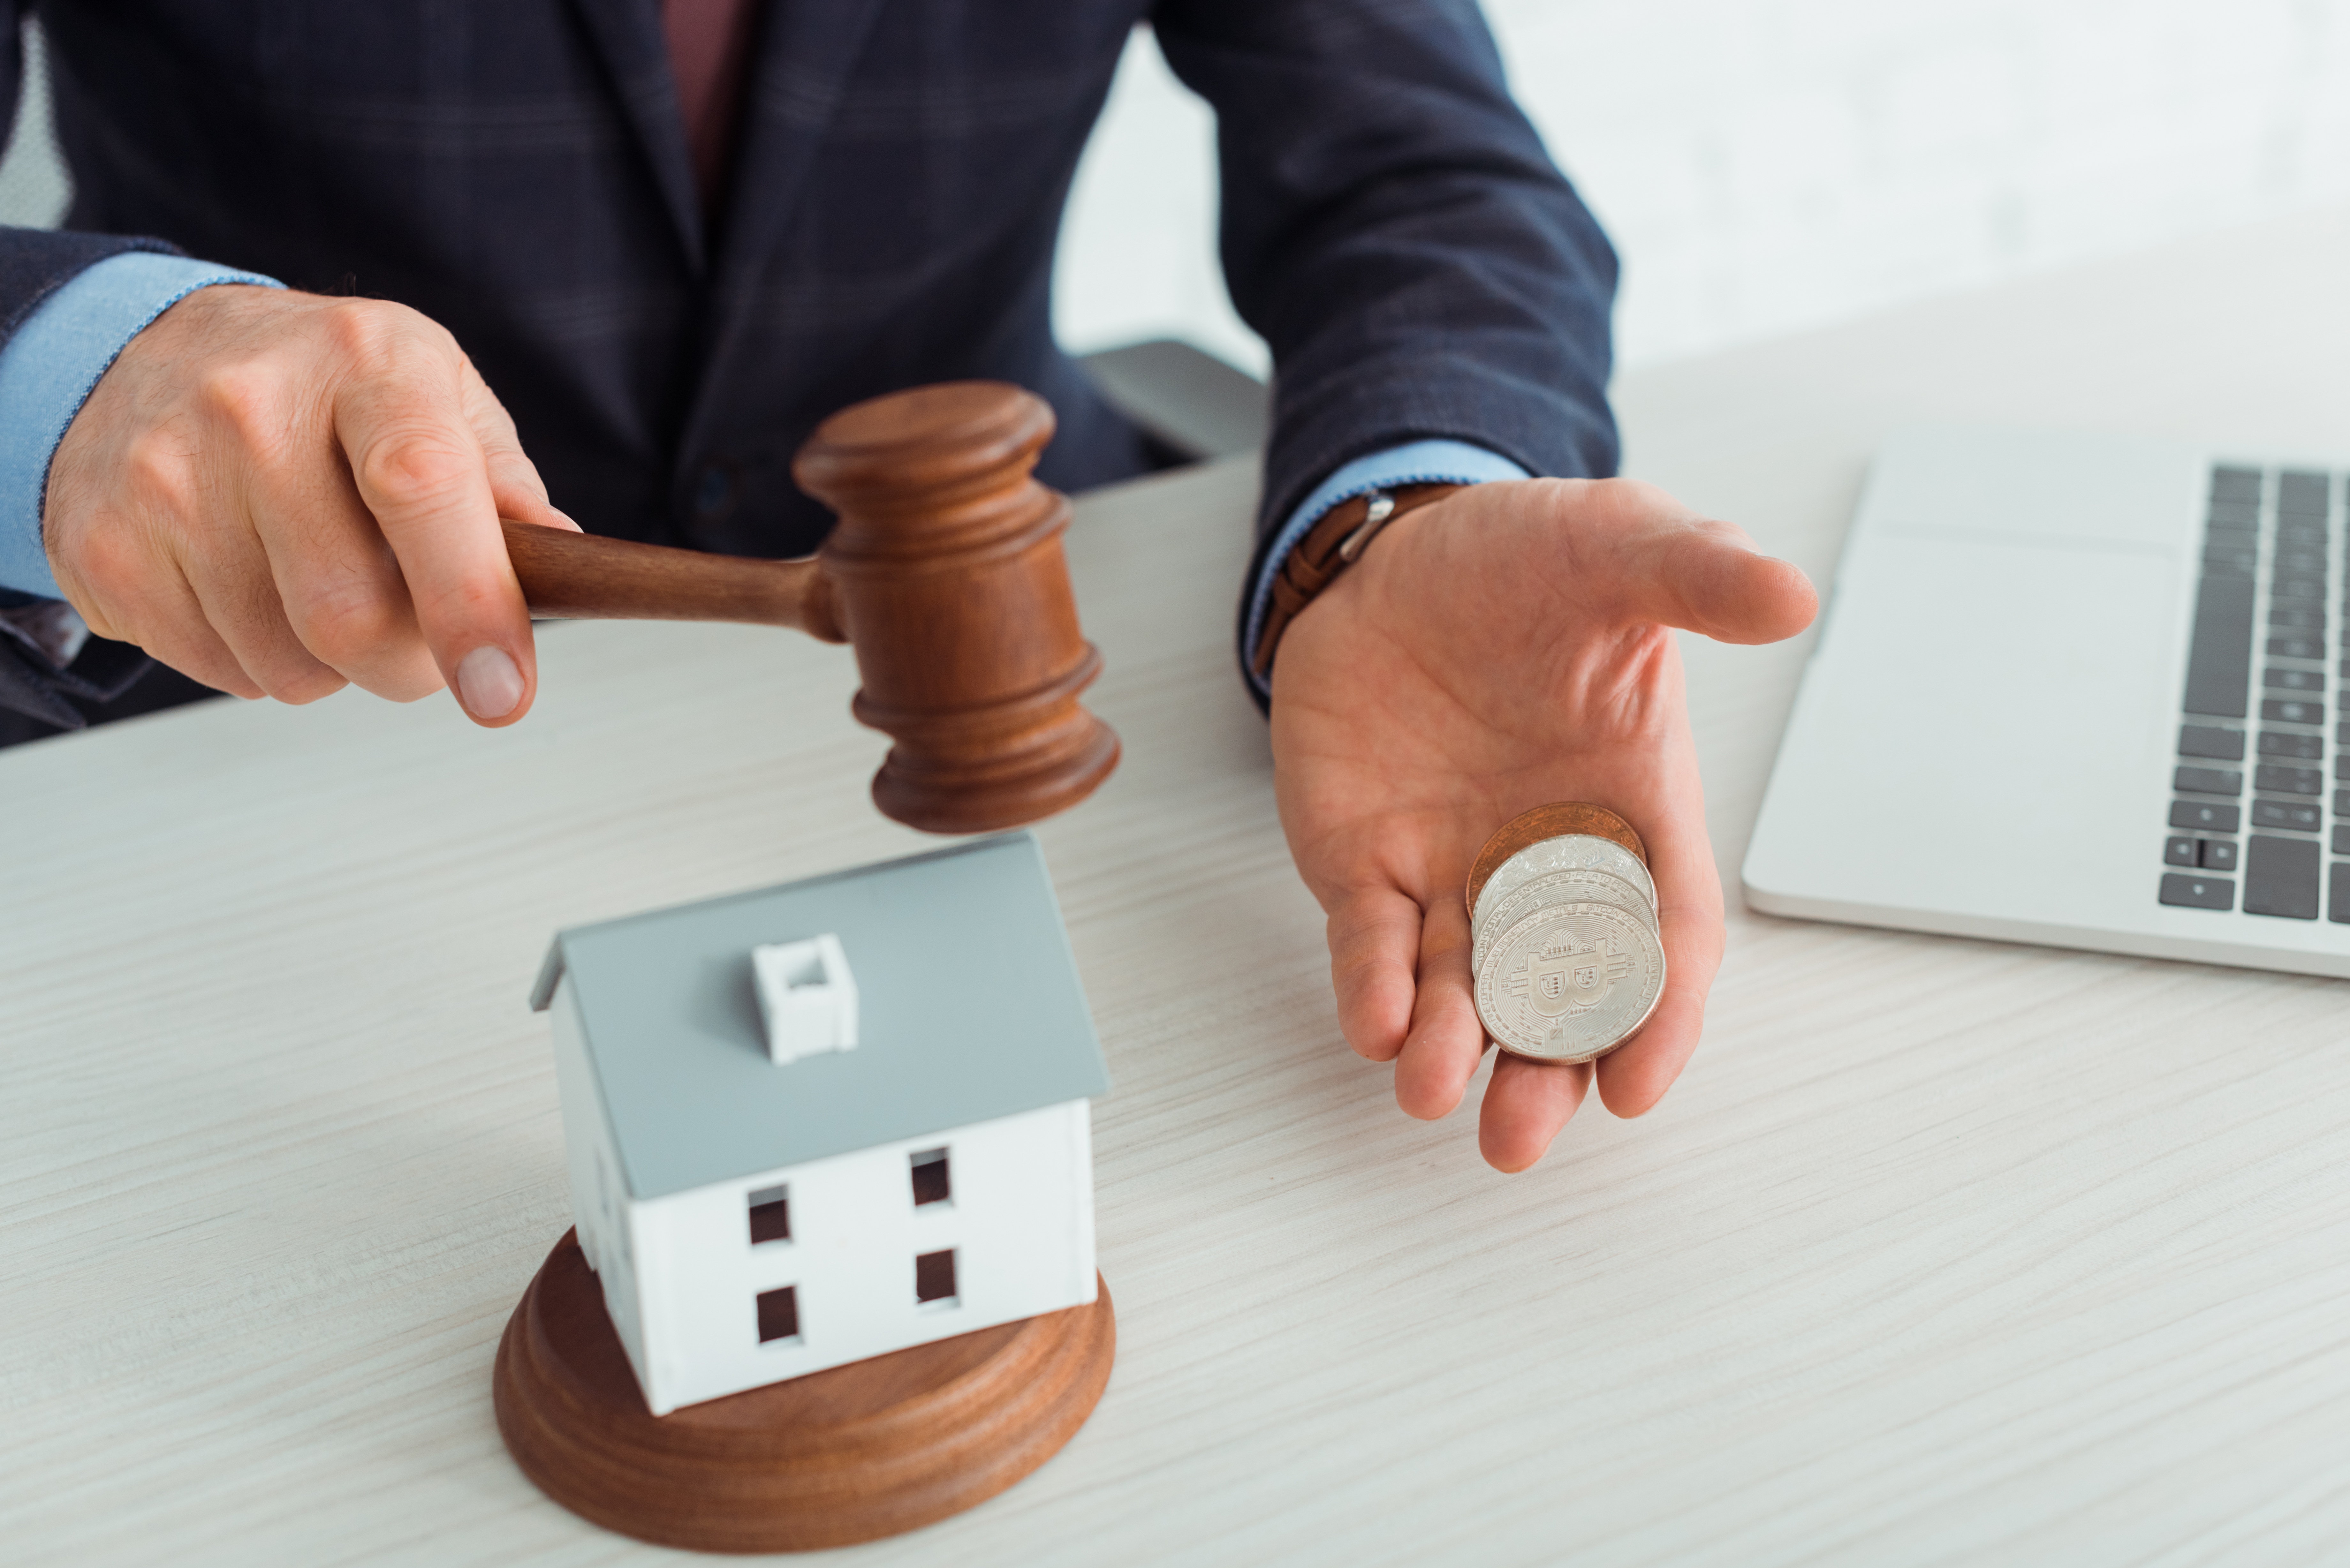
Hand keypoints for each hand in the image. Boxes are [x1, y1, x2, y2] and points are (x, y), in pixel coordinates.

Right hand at [43, 284, 575, 723]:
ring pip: (287, 663)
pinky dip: (256, 657)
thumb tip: (558, 567)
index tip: (502, 691)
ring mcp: (165, 477)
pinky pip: (217, 669)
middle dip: (407, 661)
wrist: (156, 352)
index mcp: (366, 365)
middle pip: (352, 612)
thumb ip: (504, 486)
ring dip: (329, 661)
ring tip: (315, 579)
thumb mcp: (436, 396)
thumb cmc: (323, 388)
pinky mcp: (104, 545)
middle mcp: (251, 408)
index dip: (470, 605)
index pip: (422, 487)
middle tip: (415, 633)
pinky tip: (249, 583)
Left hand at [1269, 478, 1817, 1170]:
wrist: (1401, 551)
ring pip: (1459, 990)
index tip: (1638, 1083)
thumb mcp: (1620, 545)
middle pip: (1558, 995)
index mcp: (1630, 809)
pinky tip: (1370, 1021)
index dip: (1656, 1014)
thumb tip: (1787, 593)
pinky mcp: (1365, 862)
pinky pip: (1370, 943)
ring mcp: (1451, 870)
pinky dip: (1370, 987)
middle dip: (1542, 1072)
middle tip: (1518, 1138)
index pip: (1661, 938)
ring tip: (1430, 1090)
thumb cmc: (1525, 559)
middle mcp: (1543, 861)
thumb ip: (1697, 574)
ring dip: (1448, 1050)